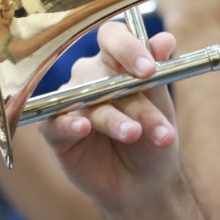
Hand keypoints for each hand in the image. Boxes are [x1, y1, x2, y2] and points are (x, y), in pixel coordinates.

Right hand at [41, 19, 181, 210]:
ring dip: (113, 118)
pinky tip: (83, 128)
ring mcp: (69, 101)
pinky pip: (54, 121)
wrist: (145, 182)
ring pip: (86, 100)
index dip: (128, 48)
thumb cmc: (152, 137)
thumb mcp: (160, 105)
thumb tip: (165, 39)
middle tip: (158, 124)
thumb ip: (158, 70)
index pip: (112, 38)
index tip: (149, 70)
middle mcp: (88, 76)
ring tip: (134, 134)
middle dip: (134, 101)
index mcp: (115, 61)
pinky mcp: (54, 130)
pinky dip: (69, 123)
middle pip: (102, 74)